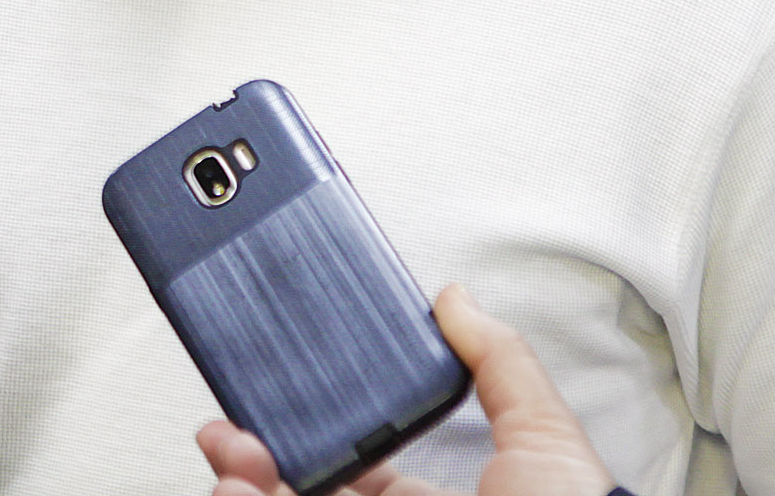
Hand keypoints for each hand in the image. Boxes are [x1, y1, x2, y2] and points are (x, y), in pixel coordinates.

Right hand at [196, 286, 616, 495]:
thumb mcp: (546, 441)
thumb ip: (501, 364)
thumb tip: (456, 298)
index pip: (353, 472)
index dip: (304, 437)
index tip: (269, 407)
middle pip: (301, 491)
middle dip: (252, 457)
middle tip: (228, 430)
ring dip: (241, 483)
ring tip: (229, 456)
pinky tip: (236, 486)